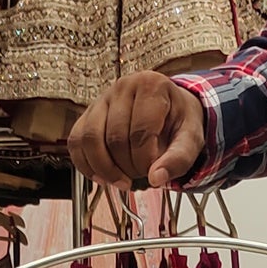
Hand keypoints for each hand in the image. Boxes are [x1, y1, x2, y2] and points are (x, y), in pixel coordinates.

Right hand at [68, 73, 205, 191]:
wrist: (169, 109)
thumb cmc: (178, 121)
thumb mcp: (191, 138)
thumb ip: (179, 158)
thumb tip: (156, 179)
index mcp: (150, 86)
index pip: (140, 133)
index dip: (145, 162)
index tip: (154, 174)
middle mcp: (122, 86)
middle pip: (114, 138)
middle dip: (127, 168)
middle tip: (141, 178)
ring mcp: (101, 98)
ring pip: (90, 139)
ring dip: (104, 169)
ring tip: (122, 182)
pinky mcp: (88, 114)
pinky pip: (76, 142)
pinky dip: (85, 165)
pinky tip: (102, 177)